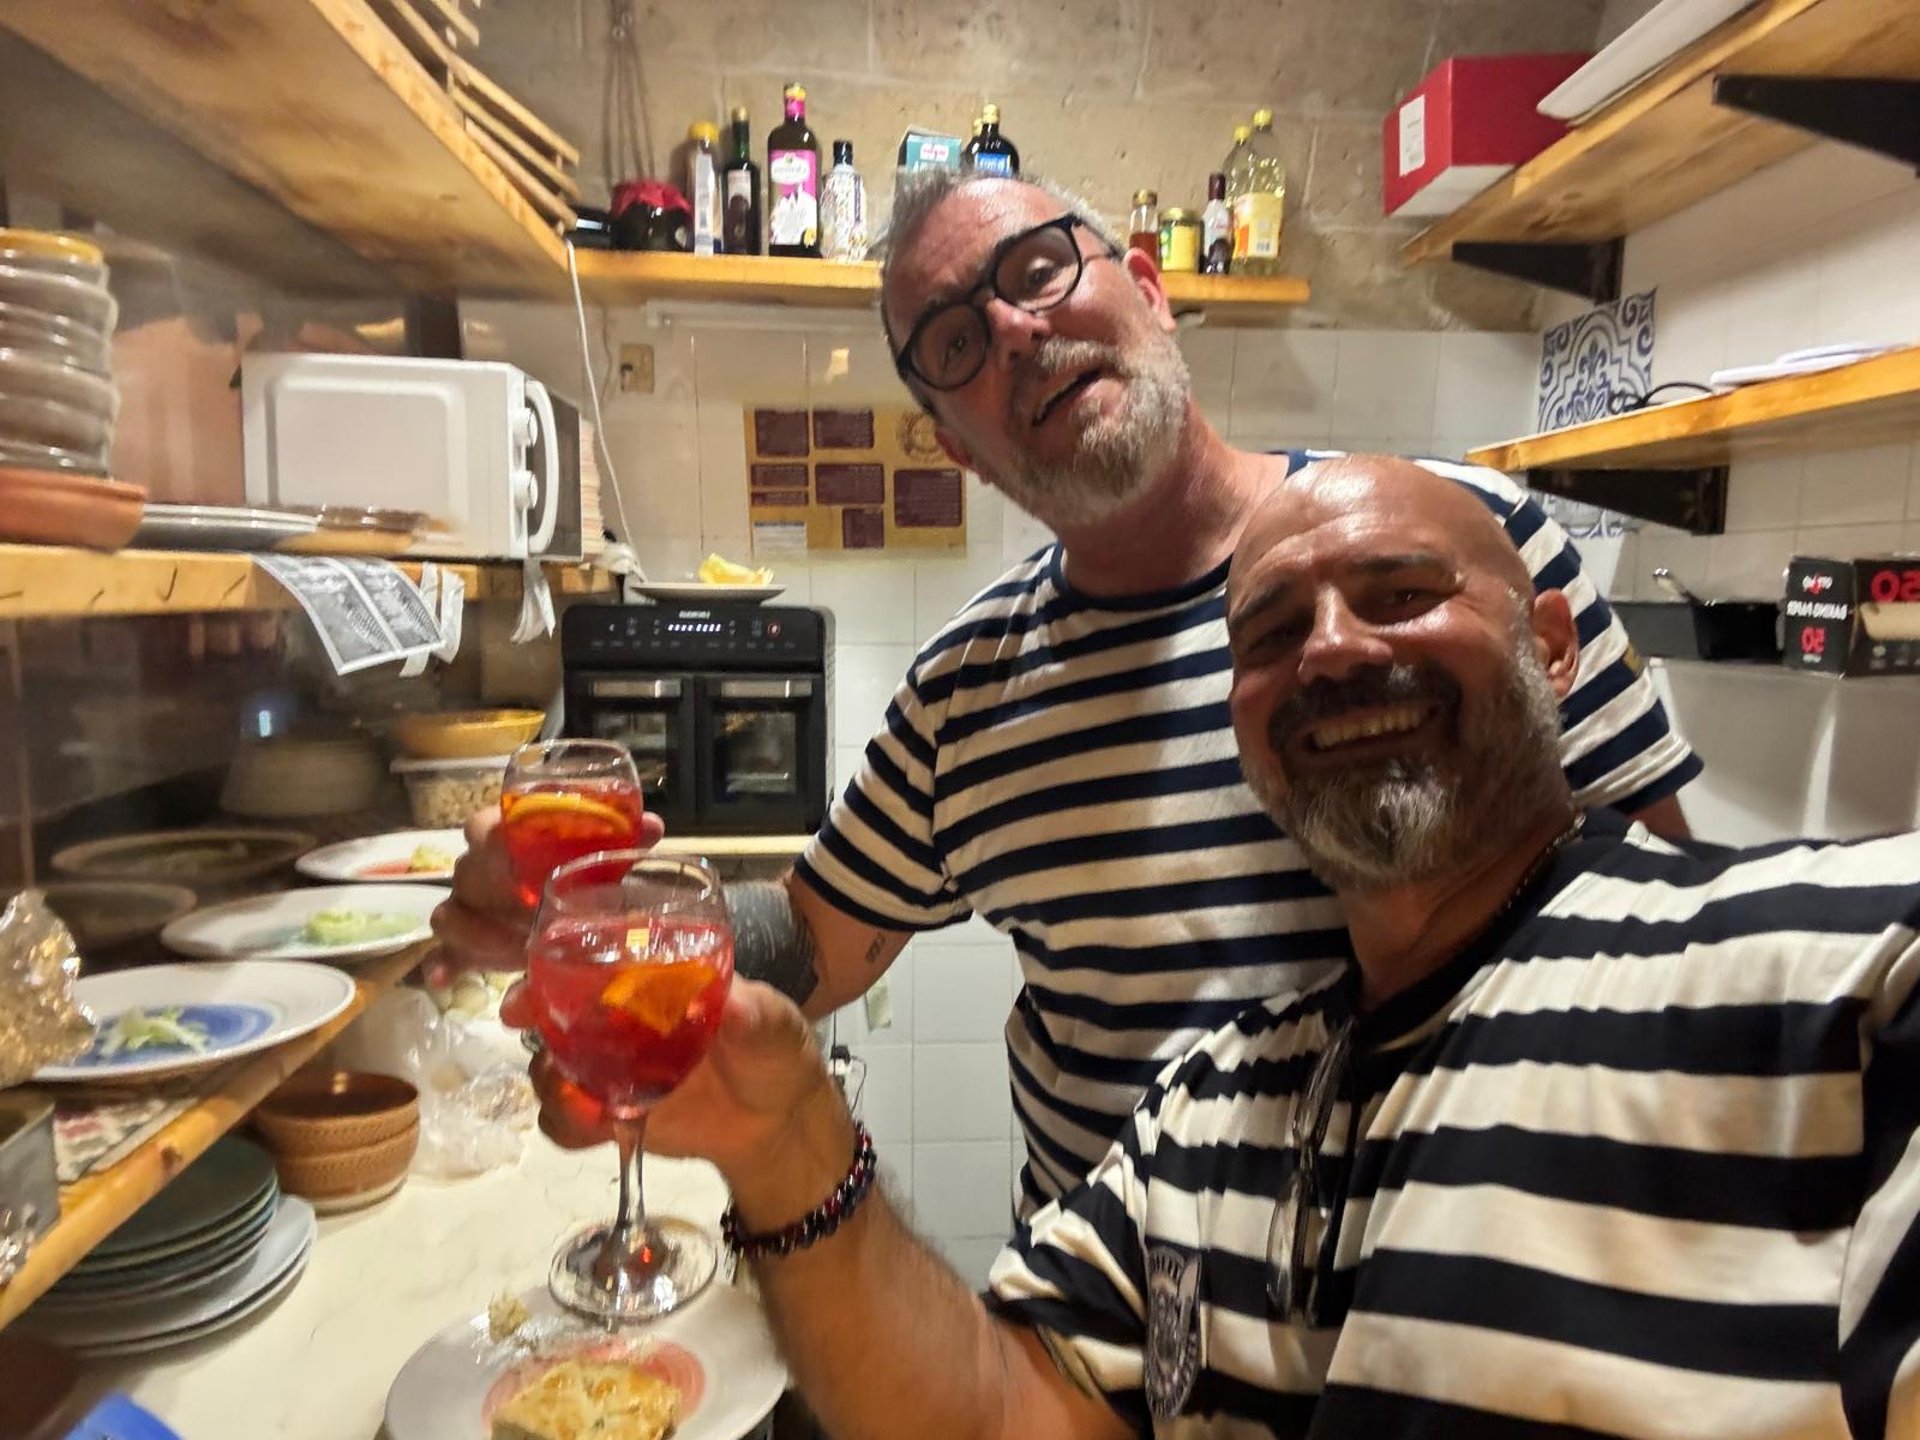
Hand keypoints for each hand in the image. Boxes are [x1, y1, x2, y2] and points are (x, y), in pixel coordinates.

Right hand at [425, 806, 666, 985]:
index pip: (482, 827)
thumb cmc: (579, 874)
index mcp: (507, 836)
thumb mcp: (602, 859)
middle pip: (465, 872)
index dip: (495, 842)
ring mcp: (468, 909)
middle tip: (529, 913)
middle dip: (494, 895)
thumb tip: (652, 824)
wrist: (569, 912)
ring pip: (449, 914)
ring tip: (515, 951)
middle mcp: (479, 869)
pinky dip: (444, 965)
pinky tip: (448, 979)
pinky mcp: (464, 946)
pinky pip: (442, 954)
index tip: (521, 863)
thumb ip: (622, 840)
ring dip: (479, 934)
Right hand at [504, 979, 846, 1199]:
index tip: (530, 991)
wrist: (777, 1121)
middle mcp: (619, 1018)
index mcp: (652, 980)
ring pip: (552, 1069)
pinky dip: (571, 1126)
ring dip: (552, 1083)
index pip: (592, 961)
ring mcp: (611, 1067)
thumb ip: (753, 1013)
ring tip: (581, 1100)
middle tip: (532, 1036)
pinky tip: (602, 1130)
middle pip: (554, 1012)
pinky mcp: (611, 1115)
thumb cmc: (774, 1050)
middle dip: (534, 1021)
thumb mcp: (772, 1022)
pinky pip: (570, 1122)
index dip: (553, 969)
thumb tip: (737, 1003)